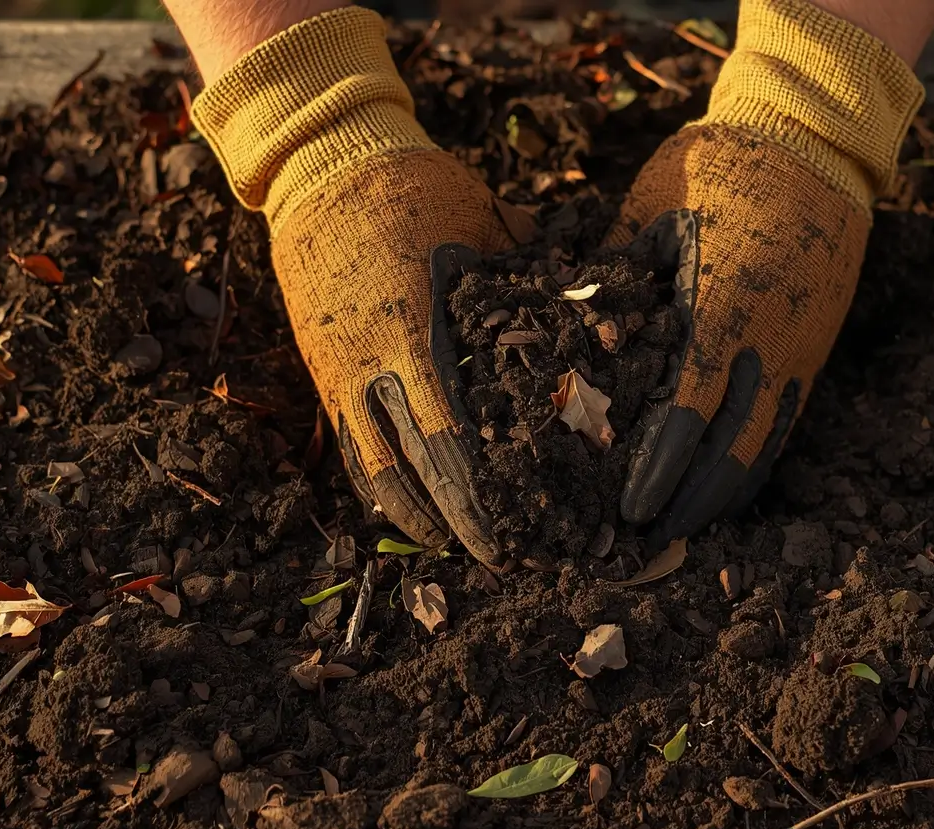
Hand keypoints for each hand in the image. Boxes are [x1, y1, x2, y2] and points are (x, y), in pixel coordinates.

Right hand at [191, 8, 508, 561]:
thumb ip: (541, 279)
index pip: (448, 438)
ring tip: (456, 545)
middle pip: (409, 473)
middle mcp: (367, 363)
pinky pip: (350, 448)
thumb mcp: (490, 226)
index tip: (522, 531)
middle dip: (456, 524)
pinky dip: (382, 486)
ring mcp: (337, 372)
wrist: (321, 164)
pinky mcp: (322, 372)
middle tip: (501, 558)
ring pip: (370, 472)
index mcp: (412, 328)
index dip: (482, 496)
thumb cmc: (419, 188)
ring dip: (414, 517)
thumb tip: (612, 315)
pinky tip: (414, 509)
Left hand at [608, 0, 923, 542]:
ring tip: (681, 533)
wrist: (814, 144)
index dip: (656, 472)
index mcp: (723, 310)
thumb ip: (615, 282)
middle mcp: (768, 345)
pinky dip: (751, 468)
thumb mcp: (653, 217)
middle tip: (643, 542)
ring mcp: (798, 353)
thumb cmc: (720, 170)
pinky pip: (783, 429)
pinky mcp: (813, 352)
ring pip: (765, 452)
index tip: (626, 510)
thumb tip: (567, 338)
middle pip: (731, 455)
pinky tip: (722, 490)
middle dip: (687, 508)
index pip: (686, 417)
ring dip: (722, 501)